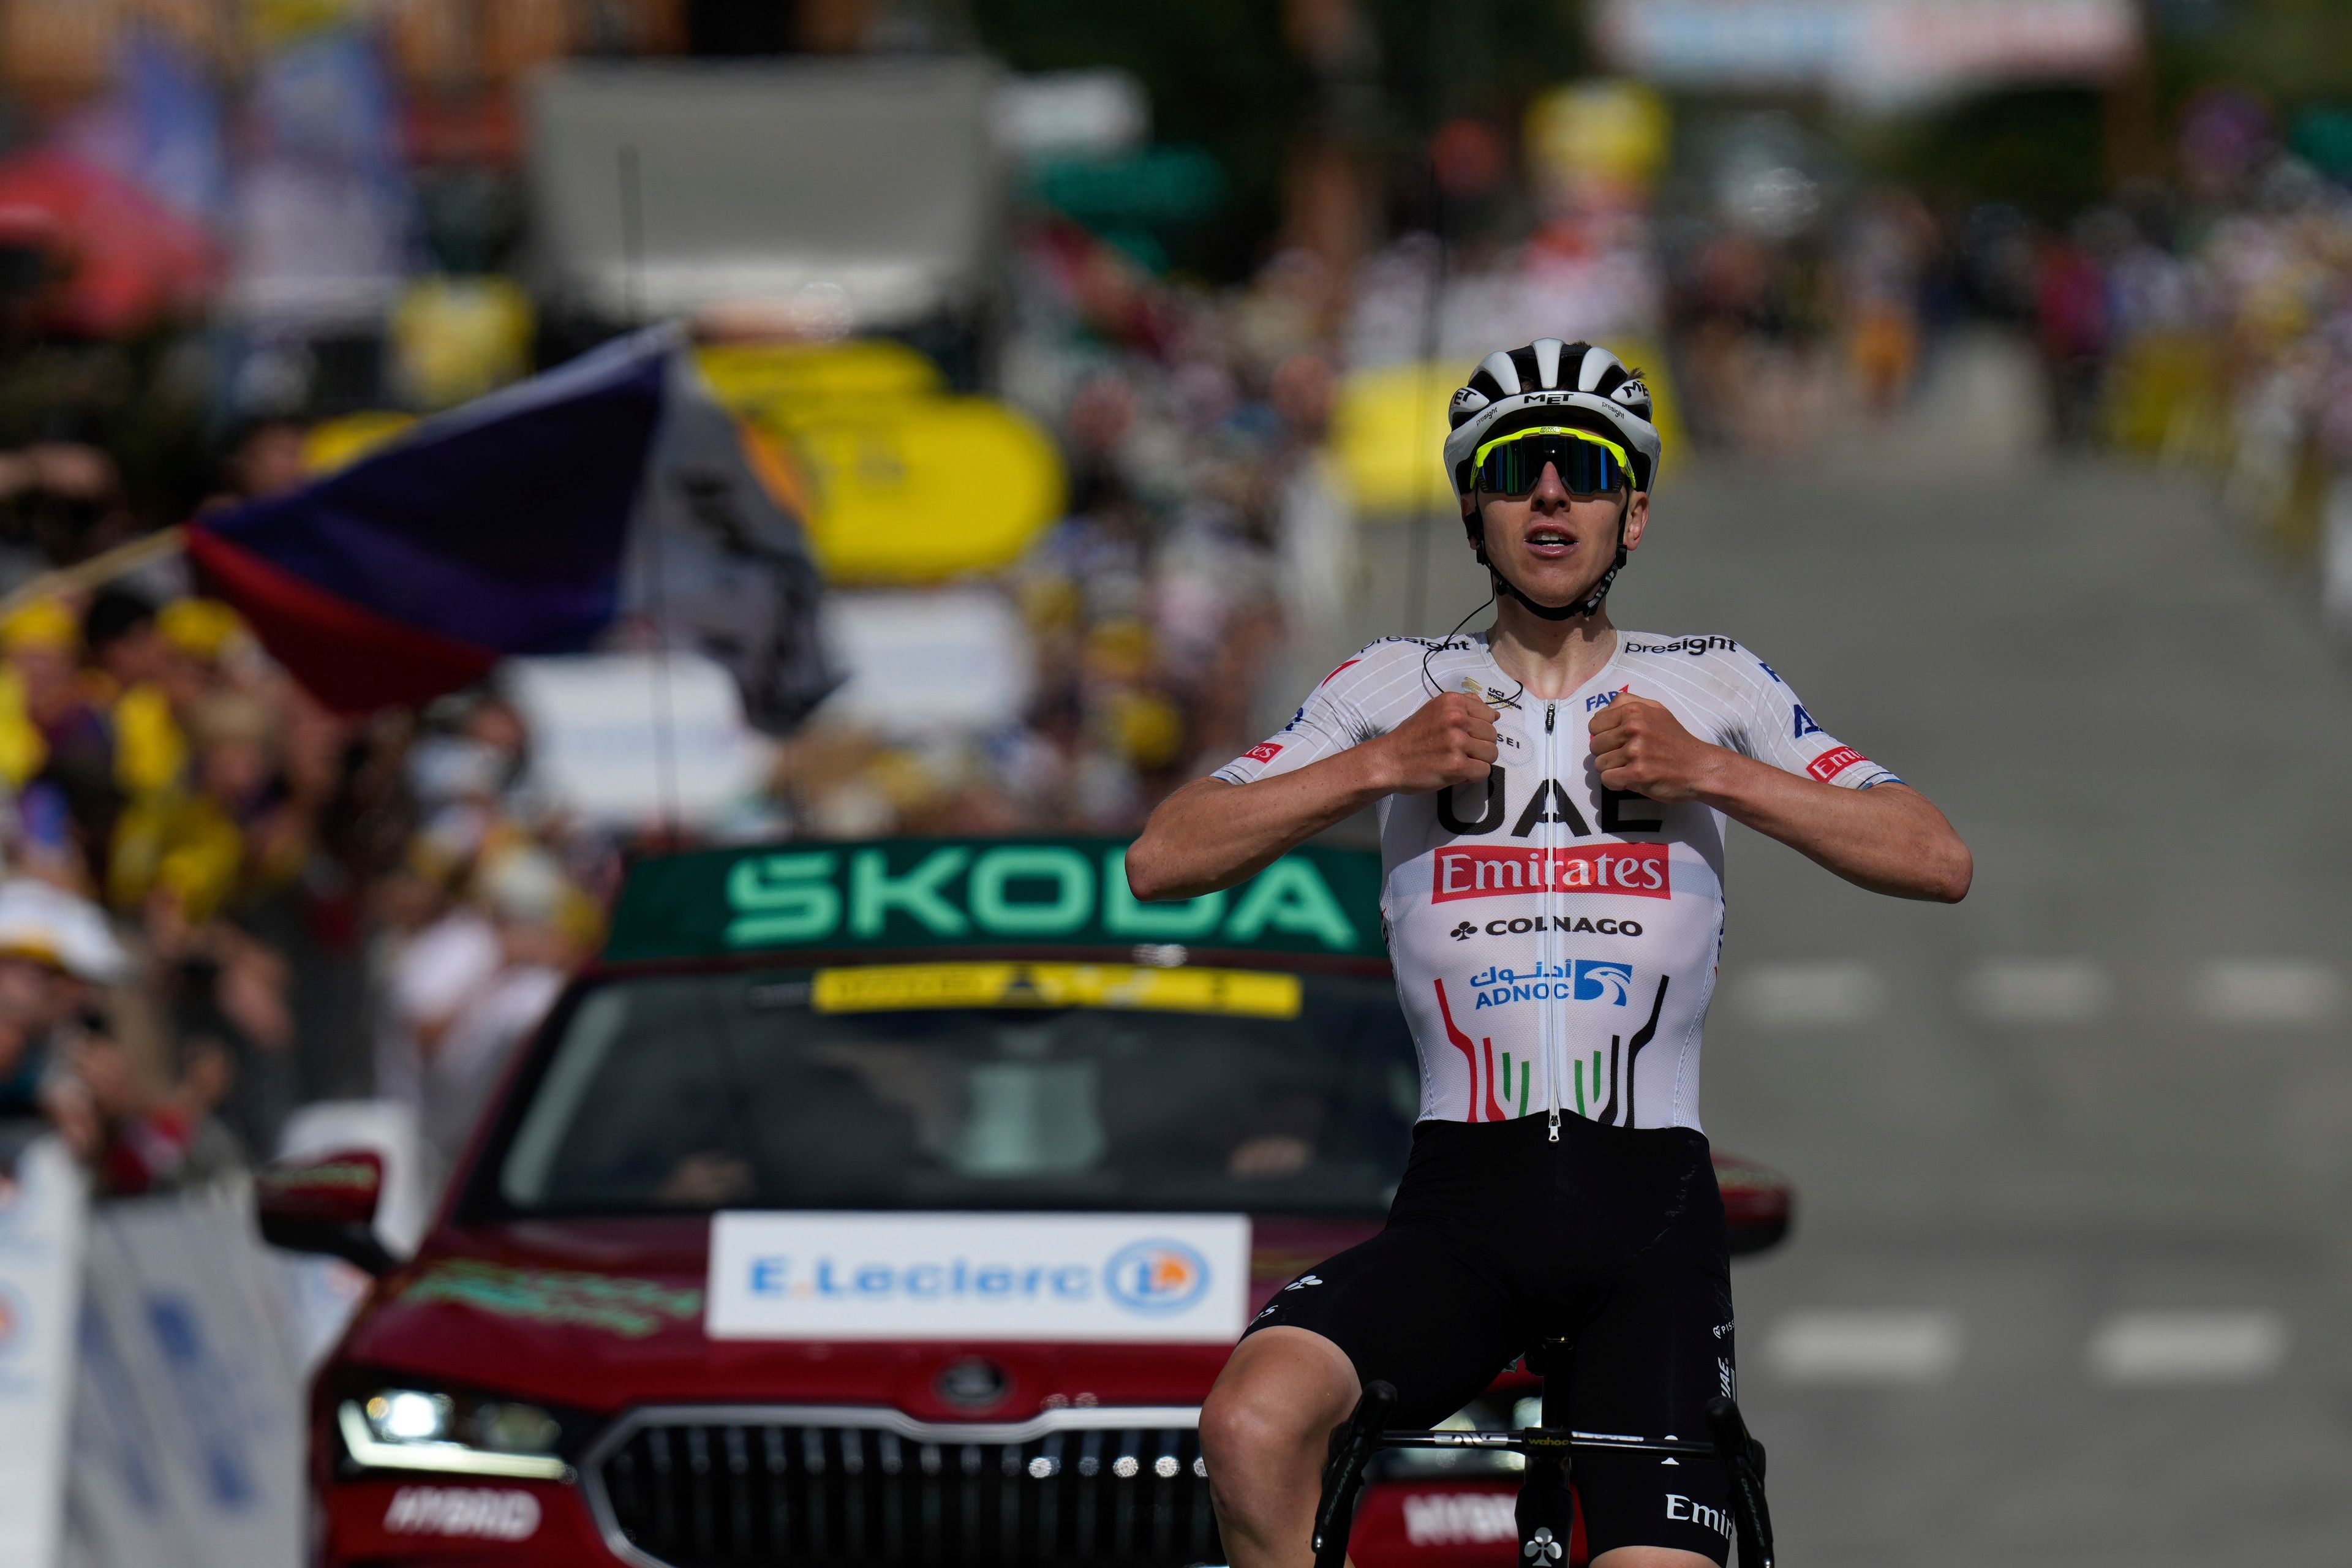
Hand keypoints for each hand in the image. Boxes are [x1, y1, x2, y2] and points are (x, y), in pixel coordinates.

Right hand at [1375, 692, 1498, 792]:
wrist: (1388, 761)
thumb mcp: (1434, 710)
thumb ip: (1462, 708)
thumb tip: (1494, 714)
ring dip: (1478, 761)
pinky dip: (1473, 776)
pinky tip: (1456, 773)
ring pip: (1492, 753)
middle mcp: (1456, 718)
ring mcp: (1457, 742)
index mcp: (1453, 702)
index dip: (1479, 729)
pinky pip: (1484, 771)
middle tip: (1458, 752)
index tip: (1464, 736)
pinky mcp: (1457, 765)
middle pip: (1492, 735)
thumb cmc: (1411, 738)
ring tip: (1458, 761)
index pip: (1489, 715)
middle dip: (1479, 746)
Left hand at [1589, 695, 1722, 802]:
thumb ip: (1628, 703)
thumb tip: (1603, 710)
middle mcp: (1633, 728)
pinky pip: (1607, 780)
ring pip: (1599, 764)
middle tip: (1627, 757)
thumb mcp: (1656, 710)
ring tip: (1632, 767)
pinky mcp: (1637, 774)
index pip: (1595, 724)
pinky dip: (1617, 783)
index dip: (1603, 735)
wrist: (1699, 767)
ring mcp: (1635, 751)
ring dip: (1613, 770)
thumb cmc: (1675, 740)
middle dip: (1607, 754)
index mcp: (1634, 711)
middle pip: (1595, 746)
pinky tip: (1632, 779)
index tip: (1617, 742)